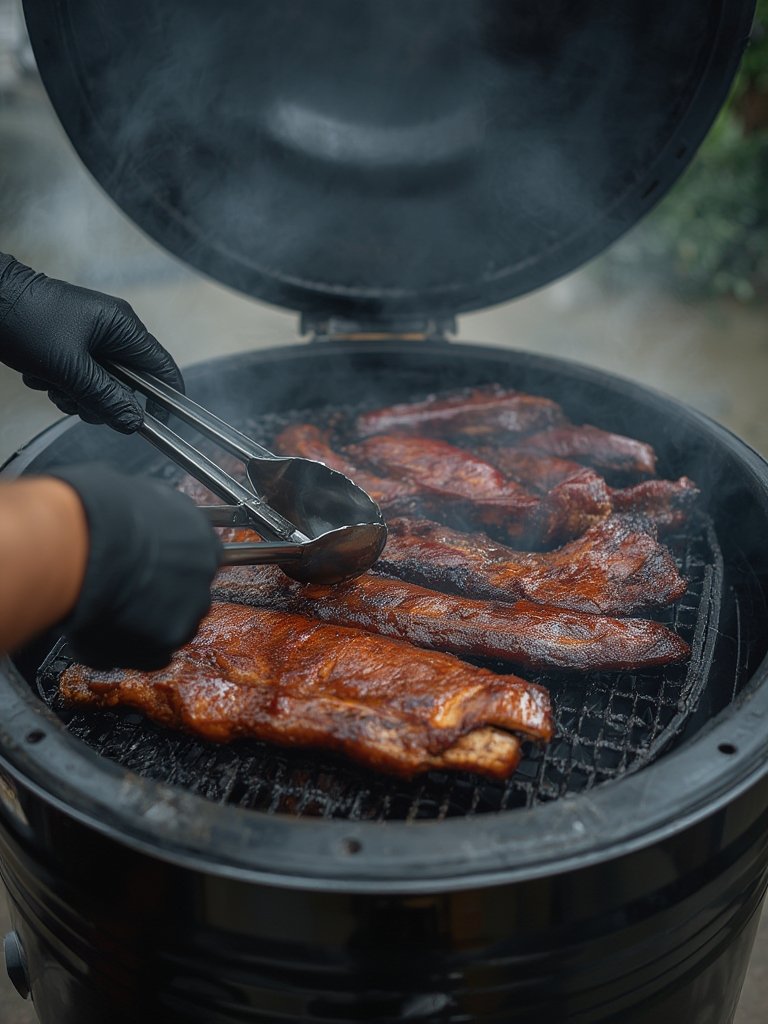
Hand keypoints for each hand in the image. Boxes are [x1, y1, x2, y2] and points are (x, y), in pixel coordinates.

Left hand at [0, 253, 182, 432]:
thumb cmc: (24, 318)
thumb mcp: (68, 367)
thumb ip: (105, 396)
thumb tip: (133, 420)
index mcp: (123, 327)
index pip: (162, 368)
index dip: (164, 399)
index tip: (158, 423)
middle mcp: (113, 332)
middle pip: (129, 384)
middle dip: (103, 400)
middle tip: (79, 400)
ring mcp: (92, 339)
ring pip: (102, 387)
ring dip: (77, 395)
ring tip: (53, 383)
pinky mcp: (72, 346)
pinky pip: (80, 380)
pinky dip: (61, 386)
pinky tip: (42, 375)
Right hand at [51, 466, 221, 668]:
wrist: (84, 542)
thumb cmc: (102, 511)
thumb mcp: (142, 495)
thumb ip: (158, 518)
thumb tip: (147, 519)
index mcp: (202, 538)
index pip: (200, 560)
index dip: (172, 568)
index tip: (154, 571)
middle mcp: (203, 575)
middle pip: (190, 595)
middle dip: (163, 598)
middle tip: (129, 594)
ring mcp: (188, 609)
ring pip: (174, 626)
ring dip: (149, 626)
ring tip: (112, 614)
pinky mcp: (165, 640)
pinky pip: (153, 655)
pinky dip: (132, 652)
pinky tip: (107, 635)